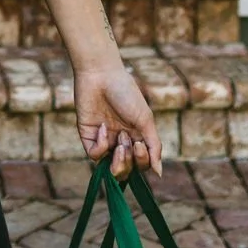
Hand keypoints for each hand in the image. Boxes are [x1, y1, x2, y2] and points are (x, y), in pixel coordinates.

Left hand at [74, 63, 161, 178]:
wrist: (101, 75)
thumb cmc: (126, 93)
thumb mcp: (145, 120)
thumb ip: (153, 147)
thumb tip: (159, 173)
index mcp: (137, 137)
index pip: (141, 164)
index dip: (141, 161)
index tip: (139, 144)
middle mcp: (120, 142)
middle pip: (126, 170)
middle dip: (129, 162)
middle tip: (127, 142)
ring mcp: (104, 140)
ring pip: (110, 167)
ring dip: (118, 160)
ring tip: (119, 142)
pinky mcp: (88, 136)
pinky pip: (94, 155)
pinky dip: (100, 146)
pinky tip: (103, 128)